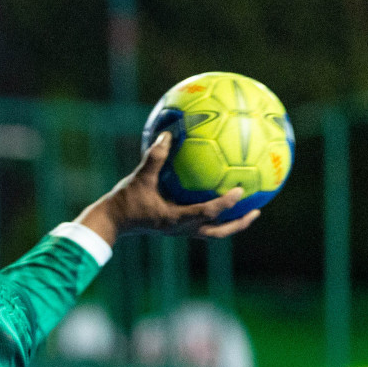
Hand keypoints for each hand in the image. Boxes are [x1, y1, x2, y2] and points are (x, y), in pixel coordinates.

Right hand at [78, 132, 260, 245]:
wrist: (111, 223)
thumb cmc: (123, 203)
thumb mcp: (138, 179)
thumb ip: (154, 157)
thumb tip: (167, 133)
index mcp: (176, 219)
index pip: (207, 213)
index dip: (225, 204)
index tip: (240, 191)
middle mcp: (182, 228)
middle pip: (218, 232)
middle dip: (239, 222)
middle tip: (256, 209)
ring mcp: (179, 230)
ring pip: (212, 231)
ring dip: (230, 222)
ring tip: (246, 209)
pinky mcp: (175, 226)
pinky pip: (200, 222)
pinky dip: (213, 213)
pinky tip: (215, 197)